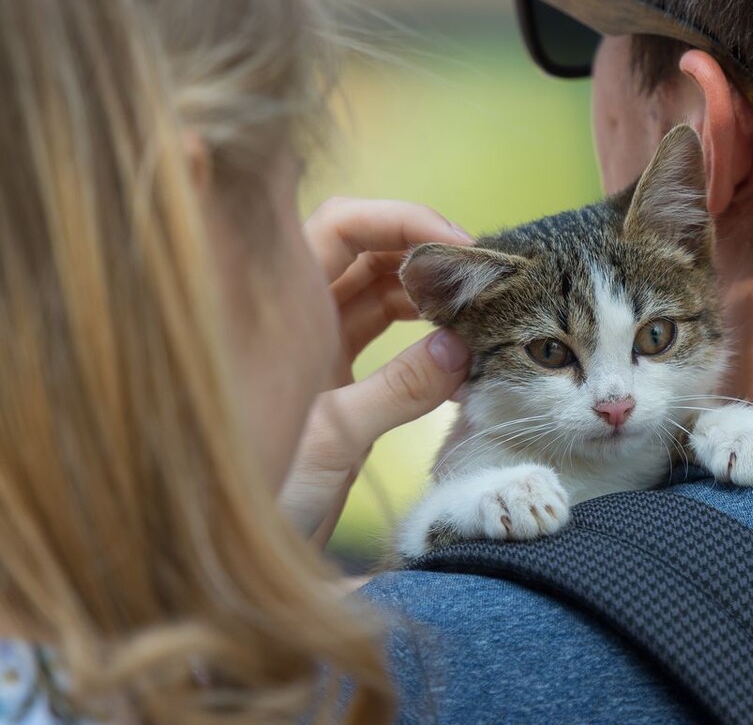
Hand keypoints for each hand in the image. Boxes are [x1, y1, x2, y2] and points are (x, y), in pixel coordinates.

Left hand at [279, 198, 472, 544]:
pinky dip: (424, 342)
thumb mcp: (334, 437)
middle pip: (368, 256)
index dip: (401, 220)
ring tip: (479, 309)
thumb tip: (460, 346)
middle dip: (426, 257)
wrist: (232, 566)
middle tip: (485, 276)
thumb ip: (399, 388)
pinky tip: (460, 353)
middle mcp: (295, 322)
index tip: (460, 244)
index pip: (343, 226)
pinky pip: (389, 347)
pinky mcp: (338, 392)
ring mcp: (316, 355)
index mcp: (278, 311)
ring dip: (430, 298)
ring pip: (381, 299)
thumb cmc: (260, 497)